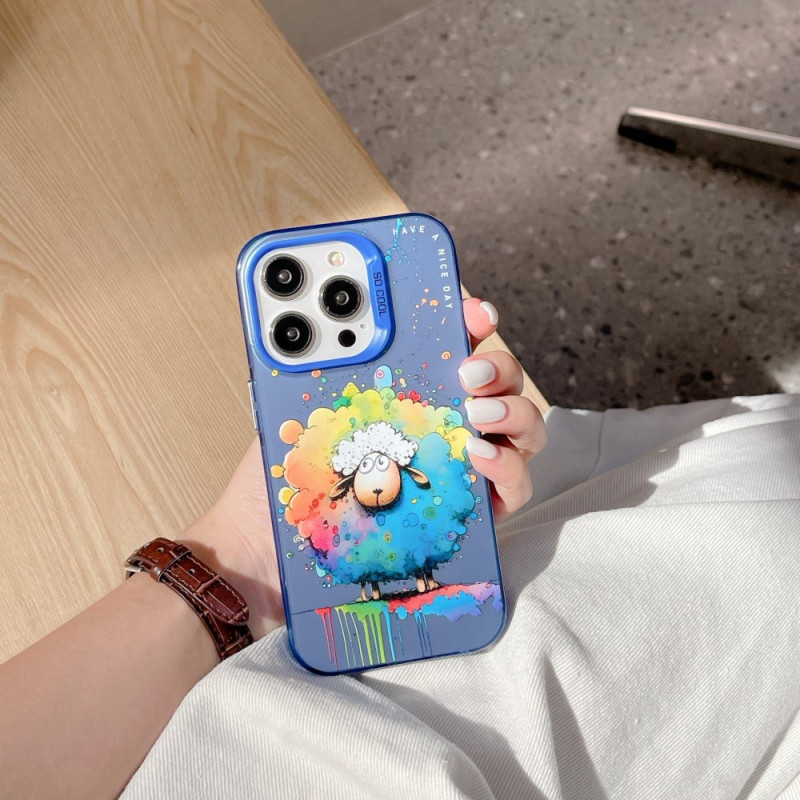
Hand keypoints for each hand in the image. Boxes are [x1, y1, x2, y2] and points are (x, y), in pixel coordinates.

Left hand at [183, 298, 546, 636]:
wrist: (261, 560)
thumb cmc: (276, 487)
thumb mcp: (291, 415)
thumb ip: (315, 373)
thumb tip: (319, 323)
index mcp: (402, 401)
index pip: (451, 353)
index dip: (471, 326)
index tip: (475, 314)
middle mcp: (438, 432)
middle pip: (499, 387)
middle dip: (499, 368)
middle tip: (469, 374)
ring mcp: (458, 473)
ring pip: (520, 432)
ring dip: (514, 413)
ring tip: (478, 415)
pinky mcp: (468, 517)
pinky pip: (513, 488)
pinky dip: (509, 467)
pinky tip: (478, 457)